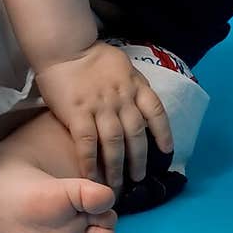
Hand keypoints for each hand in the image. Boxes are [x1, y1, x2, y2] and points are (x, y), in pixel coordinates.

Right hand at [36, 41, 173, 191]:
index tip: (167, 150)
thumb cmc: (92, 55)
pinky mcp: (78, 112)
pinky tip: (91, 177)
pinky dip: (90, 162)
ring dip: (117, 167)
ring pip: (114, 143)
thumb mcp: (122, 65)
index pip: (156, 111)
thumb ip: (132, 85)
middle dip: (140, 159)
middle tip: (139, 178)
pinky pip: (87, 143)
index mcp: (135, 84)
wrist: (65, 46)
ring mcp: (101, 106)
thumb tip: (141, 104)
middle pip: (136, 133)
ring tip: (117, 185)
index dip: (163, 132)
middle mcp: (122, 97)